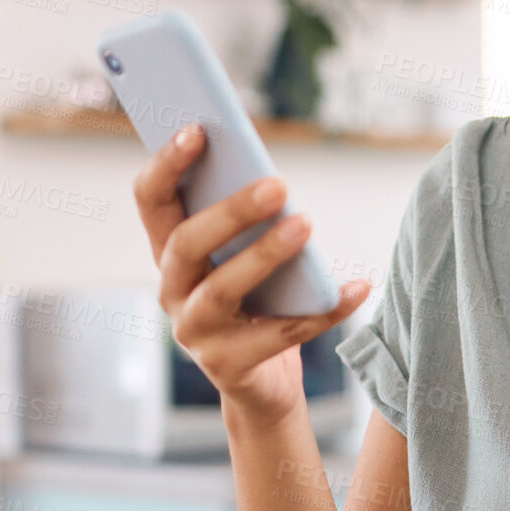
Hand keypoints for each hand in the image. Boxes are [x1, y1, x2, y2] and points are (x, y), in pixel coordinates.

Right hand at [133, 123, 369, 427]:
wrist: (261, 382)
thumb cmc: (258, 299)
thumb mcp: (245, 254)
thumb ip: (247, 219)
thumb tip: (273, 177)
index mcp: (172, 252)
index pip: (151, 200)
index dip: (167, 164)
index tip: (198, 128)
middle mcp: (172, 290)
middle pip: (186, 243)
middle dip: (230, 211)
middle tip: (279, 184)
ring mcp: (195, 332)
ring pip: (222, 289)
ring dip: (264, 255)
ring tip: (306, 225)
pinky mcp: (228, 366)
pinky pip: (282, 334)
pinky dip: (325, 310)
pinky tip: (358, 286)